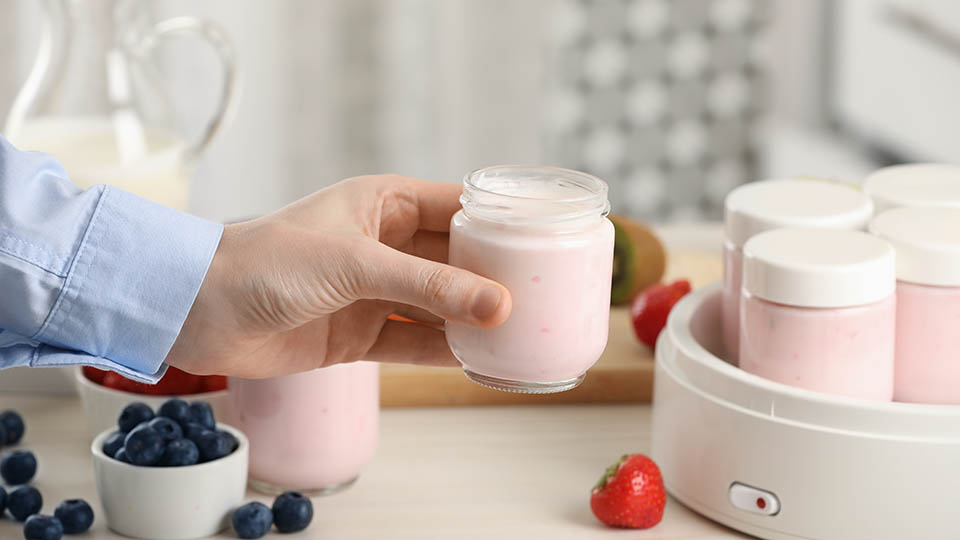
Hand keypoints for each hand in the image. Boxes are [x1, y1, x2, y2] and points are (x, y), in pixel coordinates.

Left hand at [165, 175, 511, 377]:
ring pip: (439, 305)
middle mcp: (382, 245)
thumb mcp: (355, 264)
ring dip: (474, 319)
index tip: (543, 239)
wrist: (200, 311)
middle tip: (542, 293)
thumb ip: (428, 286)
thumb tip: (498, 305)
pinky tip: (480, 360)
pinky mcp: (359, 335)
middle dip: (494, 277)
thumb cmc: (266, 261)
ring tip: (522, 331)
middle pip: (455, 259)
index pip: (456, 206)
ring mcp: (373, 292)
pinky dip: (445, 352)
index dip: (500, 221)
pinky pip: (414, 343)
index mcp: (382, 203)